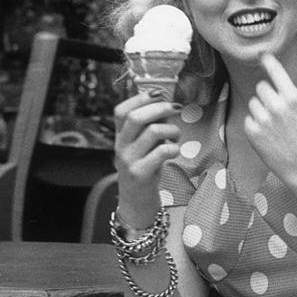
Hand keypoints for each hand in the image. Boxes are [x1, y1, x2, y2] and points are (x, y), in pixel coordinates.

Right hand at [113, 90, 180, 223]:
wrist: (136, 203)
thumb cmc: (144, 169)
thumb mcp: (142, 146)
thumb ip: (150, 127)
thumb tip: (167, 104)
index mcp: (120, 136)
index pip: (121, 110)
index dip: (139, 97)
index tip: (158, 93)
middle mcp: (121, 146)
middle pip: (136, 117)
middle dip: (160, 108)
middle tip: (176, 108)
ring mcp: (129, 160)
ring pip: (153, 132)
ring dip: (172, 130)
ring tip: (176, 137)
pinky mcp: (140, 173)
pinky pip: (161, 152)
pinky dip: (174, 148)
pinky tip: (175, 152)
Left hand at [244, 54, 296, 183]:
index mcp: (293, 98)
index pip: (274, 70)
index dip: (267, 60)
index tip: (262, 54)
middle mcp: (277, 106)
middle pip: (261, 86)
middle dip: (268, 94)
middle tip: (279, 111)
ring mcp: (263, 120)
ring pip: (253, 102)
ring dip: (261, 109)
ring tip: (275, 125)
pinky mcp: (252, 133)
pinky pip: (248, 118)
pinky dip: (256, 124)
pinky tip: (269, 135)